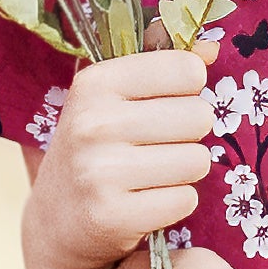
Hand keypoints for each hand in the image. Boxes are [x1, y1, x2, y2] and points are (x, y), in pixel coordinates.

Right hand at [22, 19, 220, 268]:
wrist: (56, 220)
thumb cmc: (97, 148)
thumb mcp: (114, 98)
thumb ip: (162, 65)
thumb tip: (211, 48)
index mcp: (95, 83)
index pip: (187, 70)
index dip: (187, 91)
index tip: (162, 105)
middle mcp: (94, 123)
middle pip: (199, 116)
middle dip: (188, 135)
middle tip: (157, 147)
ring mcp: (100, 172)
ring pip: (197, 161)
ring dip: (184, 172)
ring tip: (152, 175)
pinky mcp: (112, 216)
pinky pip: (185, 201)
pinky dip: (175, 203)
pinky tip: (146, 201)